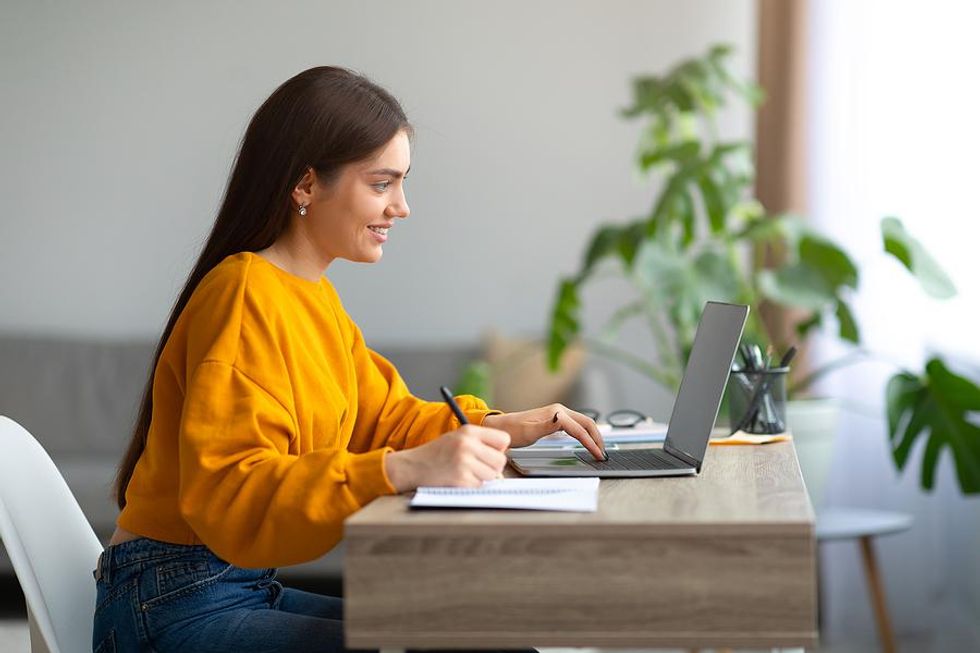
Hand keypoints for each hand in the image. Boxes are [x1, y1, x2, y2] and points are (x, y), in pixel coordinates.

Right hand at [384, 424, 510, 491]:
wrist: (412, 466)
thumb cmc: (435, 454)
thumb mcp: (457, 438)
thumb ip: (479, 443)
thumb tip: (502, 457)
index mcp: (469, 431)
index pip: (504, 439)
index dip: (499, 449)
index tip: (489, 454)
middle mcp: (467, 444)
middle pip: (500, 460)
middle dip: (492, 467)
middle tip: (478, 467)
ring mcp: (464, 461)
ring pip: (492, 475)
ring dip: (482, 478)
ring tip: (465, 473)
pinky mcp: (460, 478)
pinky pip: (479, 485)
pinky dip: (471, 486)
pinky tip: (458, 479)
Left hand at [482, 404, 605, 460]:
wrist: (501, 427)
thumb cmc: (512, 431)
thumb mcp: (528, 431)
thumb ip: (546, 426)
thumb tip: (561, 418)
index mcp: (556, 413)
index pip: (579, 428)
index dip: (590, 442)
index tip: (597, 454)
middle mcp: (560, 411)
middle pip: (587, 423)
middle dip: (597, 438)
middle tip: (603, 454)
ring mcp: (559, 414)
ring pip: (584, 423)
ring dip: (594, 435)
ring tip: (599, 450)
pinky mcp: (556, 420)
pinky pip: (577, 426)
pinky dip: (586, 434)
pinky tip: (588, 442)